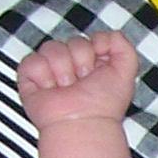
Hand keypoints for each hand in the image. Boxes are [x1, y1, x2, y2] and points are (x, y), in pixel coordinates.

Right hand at [16, 29, 139, 130]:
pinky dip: (44, 76)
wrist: (85, 121)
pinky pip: (32, 61)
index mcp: (90, 61)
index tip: (98, 70)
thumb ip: (122, 44)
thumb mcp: (127, 69)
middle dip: (81, 61)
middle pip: (72, 41)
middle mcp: (70, 64)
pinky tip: (51, 89)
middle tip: (82, 82)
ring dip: (63, 70)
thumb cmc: (104, 103)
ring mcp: (49, 69)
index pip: (88, 38)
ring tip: (67, 88)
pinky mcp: (30, 77)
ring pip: (52, 48)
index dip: (95, 51)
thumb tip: (102, 36)